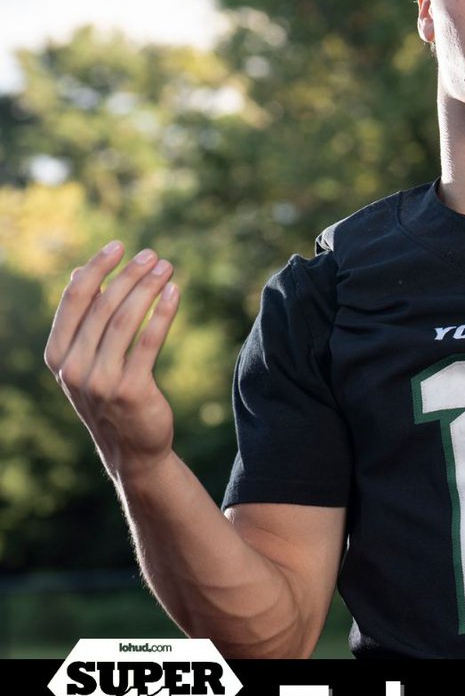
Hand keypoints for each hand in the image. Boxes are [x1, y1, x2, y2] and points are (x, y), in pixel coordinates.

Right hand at [44, 240, 180, 481]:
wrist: (131, 449)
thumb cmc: (109, 395)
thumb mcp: (85, 361)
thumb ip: (81, 321)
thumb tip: (76, 272)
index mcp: (57, 357)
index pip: (74, 301)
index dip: (96, 268)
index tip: (119, 246)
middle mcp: (73, 369)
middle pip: (103, 306)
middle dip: (130, 275)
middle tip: (152, 255)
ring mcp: (100, 382)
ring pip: (125, 320)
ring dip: (148, 288)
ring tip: (167, 268)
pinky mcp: (131, 390)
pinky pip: (149, 342)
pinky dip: (163, 313)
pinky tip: (175, 293)